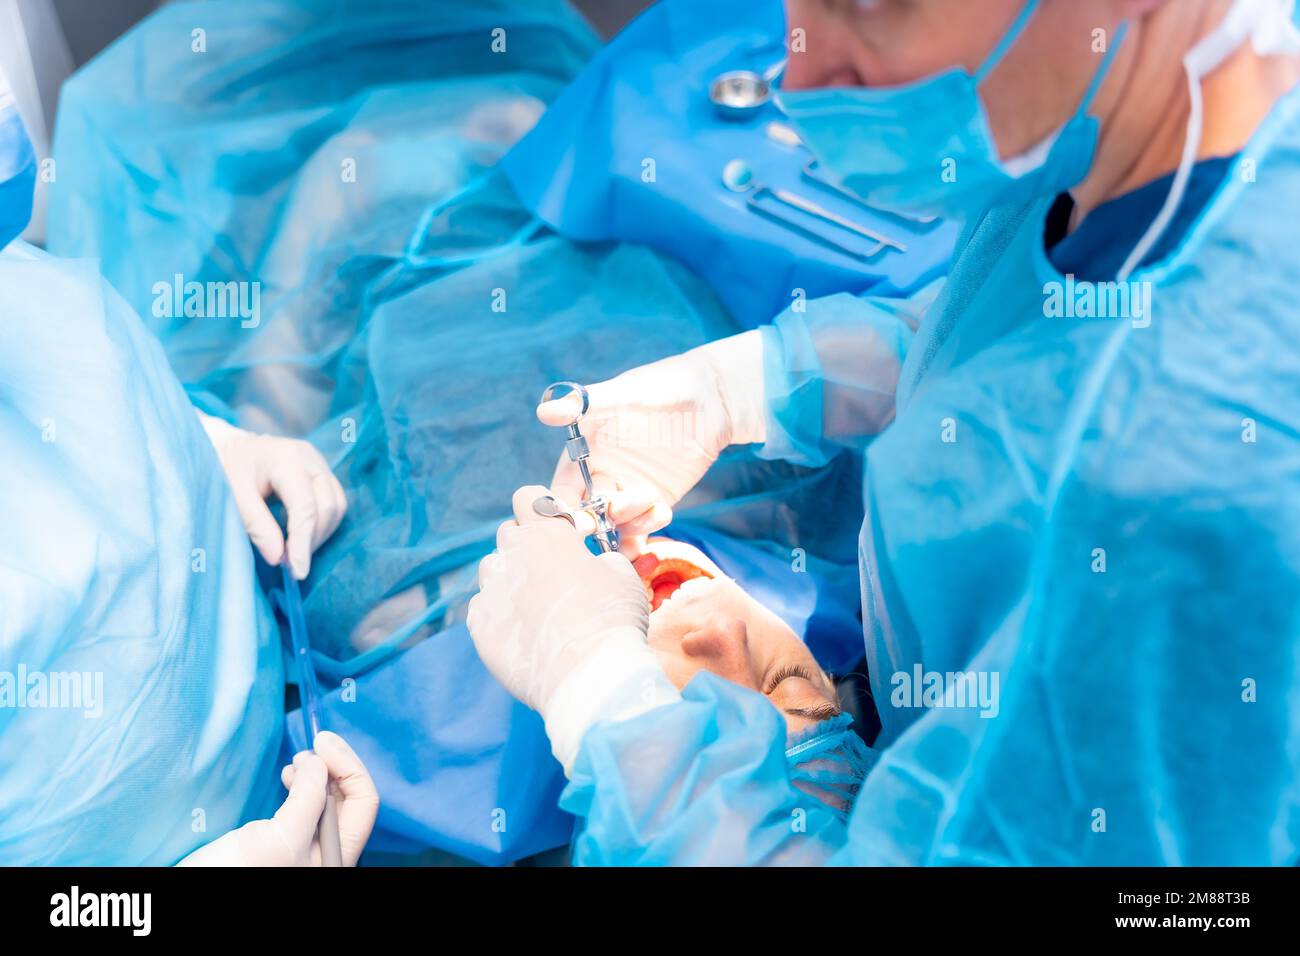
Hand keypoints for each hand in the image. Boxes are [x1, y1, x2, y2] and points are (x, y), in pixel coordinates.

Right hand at [178, 732, 378, 866]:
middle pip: (348, 798)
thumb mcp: (281, 838)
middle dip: (333, 766)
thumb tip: (320, 761)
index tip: (323, 742)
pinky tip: (288, 776)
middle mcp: (327, 853)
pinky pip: (306, 807)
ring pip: (326, 800)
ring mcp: (306, 849)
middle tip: (311, 746)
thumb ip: (308, 799)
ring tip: (296, 763)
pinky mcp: (284, 843)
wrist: (190, 890)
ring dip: (317, 773)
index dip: (348, 766)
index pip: (364, 801)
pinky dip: (302, 785)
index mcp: (337, 856)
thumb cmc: (237, 874)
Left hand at [197, 410, 346, 578]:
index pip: (306, 507)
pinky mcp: (321, 472)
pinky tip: (301, 537)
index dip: (303, 542)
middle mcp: (311, 458)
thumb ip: (257, 526)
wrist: (226, 447)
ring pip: (337, 507)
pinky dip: (321, 525)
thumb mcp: (233, 497)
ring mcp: (319, 463)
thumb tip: (279, 558)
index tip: (297, 571)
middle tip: (290, 564)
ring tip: (295, 552)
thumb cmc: (225, 468)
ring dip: (320, 535)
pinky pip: (334, 503)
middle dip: (312, 540)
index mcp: (287, 459)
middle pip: (329, 507)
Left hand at [467, 486, 677, 770]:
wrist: (588, 678)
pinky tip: (523, 631)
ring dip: (510, 576)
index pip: (528, 497)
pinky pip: (483, 606)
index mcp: (546, 535)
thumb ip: (598, 558)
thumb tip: (589, 564)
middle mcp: (512, 555)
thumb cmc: (612, 621)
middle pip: (508, 533)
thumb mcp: (622, 576)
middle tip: (554, 570)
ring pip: (492, 569)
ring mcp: (491, 591)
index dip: (543, 508)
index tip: (560, 528)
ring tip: (536, 603)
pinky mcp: (479, 626)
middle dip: (528, 543)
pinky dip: (499, 612)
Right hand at [536, 330, 764, 556]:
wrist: (713, 397)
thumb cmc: (664, 386)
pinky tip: (664, 511)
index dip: (565, 509)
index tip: (579, 517)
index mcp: (584, 452)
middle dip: (600, 520)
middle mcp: (603, 475)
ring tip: (653, 505)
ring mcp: (629, 490)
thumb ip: (586, 406)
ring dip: (630, 525)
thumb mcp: (625, 394)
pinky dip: (648, 530)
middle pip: (589, 515)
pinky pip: (643, 528)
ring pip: (616, 526)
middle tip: (619, 511)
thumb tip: (544, 412)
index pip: (563, 490)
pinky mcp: (655, 501)